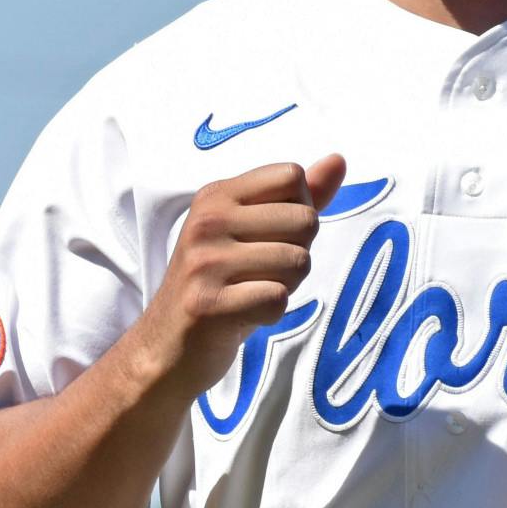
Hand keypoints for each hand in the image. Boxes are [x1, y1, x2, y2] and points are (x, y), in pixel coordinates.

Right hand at [134, 155, 346, 400]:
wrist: (167, 347)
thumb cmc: (221, 284)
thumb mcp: (252, 232)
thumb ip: (297, 197)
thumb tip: (339, 160)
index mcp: (216, 195)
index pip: (292, 176)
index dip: (299, 210)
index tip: (270, 236)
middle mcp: (207, 221)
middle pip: (305, 219)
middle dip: (298, 253)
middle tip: (260, 273)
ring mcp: (204, 263)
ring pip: (298, 262)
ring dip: (286, 286)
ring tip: (250, 293)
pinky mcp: (208, 304)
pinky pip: (278, 299)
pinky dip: (271, 313)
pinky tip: (244, 315)